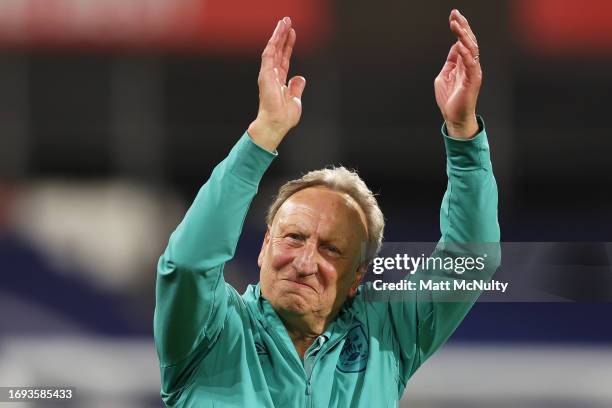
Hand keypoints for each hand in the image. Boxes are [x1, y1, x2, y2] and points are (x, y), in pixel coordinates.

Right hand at [248, 17, 305, 151]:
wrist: (276, 124)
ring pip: (273, 49)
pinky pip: (269, 55)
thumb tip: (300, 78)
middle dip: (282, 35)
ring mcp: (267, 74)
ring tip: (284, 22)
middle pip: (278, 51)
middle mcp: (272, 75)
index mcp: (279, 81)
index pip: (283, 59)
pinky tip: (279, 33)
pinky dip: (274, 43)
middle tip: (287, 21)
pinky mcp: (265, 75)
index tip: (292, 33)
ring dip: (278, 35)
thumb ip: (296, 88)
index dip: (288, 46)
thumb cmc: (283, 117)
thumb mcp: (295, 100)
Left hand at [434, 10, 481, 138]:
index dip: (460, 28)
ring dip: (464, 36)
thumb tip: (454, 46)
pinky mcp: (473, 81)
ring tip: (456, 26)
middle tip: (455, 15)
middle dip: (463, 27)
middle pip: (469, 41)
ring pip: (472, 49)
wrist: (454, 118)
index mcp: (464, 64)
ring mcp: (473, 72)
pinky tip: (459, 45)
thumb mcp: (444, 75)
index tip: (453, 16)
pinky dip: (466, 54)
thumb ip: (450, 61)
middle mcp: (471, 65)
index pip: (464, 41)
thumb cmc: (450, 100)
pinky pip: (471, 64)